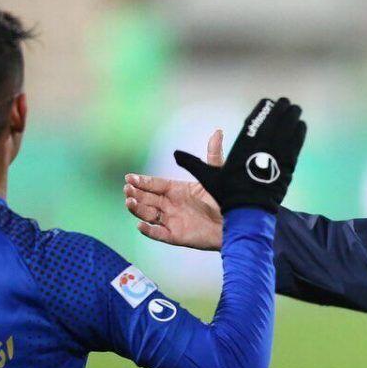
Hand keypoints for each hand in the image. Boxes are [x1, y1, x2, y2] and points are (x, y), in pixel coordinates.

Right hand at [125, 130, 223, 249]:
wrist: (238, 222)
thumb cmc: (228, 199)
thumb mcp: (217, 175)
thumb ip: (213, 155)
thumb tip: (218, 132)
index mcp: (177, 189)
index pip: (155, 184)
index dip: (142, 181)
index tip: (129, 177)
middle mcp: (172, 204)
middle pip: (147, 198)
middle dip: (135, 193)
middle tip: (128, 188)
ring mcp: (173, 220)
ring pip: (148, 214)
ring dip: (137, 209)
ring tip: (130, 202)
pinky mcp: (176, 236)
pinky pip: (158, 234)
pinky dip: (148, 231)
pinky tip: (141, 225)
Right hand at [174, 97, 305, 213]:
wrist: (249, 213)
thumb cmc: (228, 196)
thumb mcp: (209, 178)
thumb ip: (195, 163)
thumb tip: (175, 153)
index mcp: (241, 149)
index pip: (253, 123)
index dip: (261, 110)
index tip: (268, 101)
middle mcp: (259, 150)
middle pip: (273, 123)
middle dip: (280, 110)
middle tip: (286, 102)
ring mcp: (274, 157)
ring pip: (286, 132)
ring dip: (291, 118)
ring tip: (295, 109)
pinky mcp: (286, 167)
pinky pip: (294, 146)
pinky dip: (298, 134)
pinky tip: (301, 125)